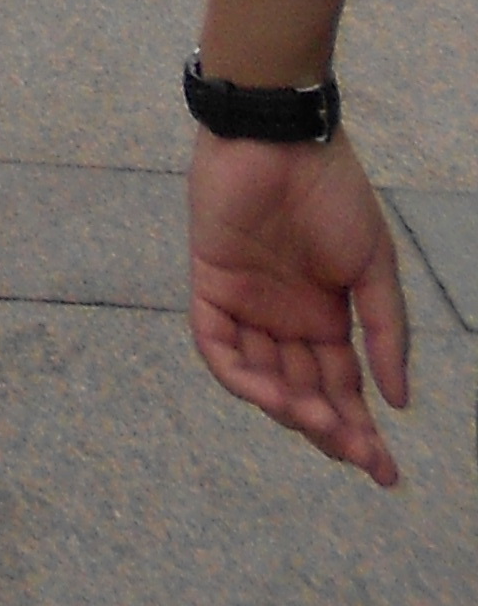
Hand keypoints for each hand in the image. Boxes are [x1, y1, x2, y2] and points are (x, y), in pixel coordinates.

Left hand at [190, 130, 409, 483]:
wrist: (282, 138)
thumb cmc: (332, 192)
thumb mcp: (373, 266)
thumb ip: (384, 331)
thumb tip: (399, 401)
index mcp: (324, 317)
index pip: (341, 388)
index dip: (361, 430)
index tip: (385, 471)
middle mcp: (284, 319)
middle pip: (303, 392)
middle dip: (330, 429)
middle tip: (357, 453)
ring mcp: (246, 304)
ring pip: (262, 378)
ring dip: (291, 408)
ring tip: (322, 421)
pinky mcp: (210, 284)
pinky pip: (217, 346)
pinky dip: (241, 376)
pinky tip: (275, 395)